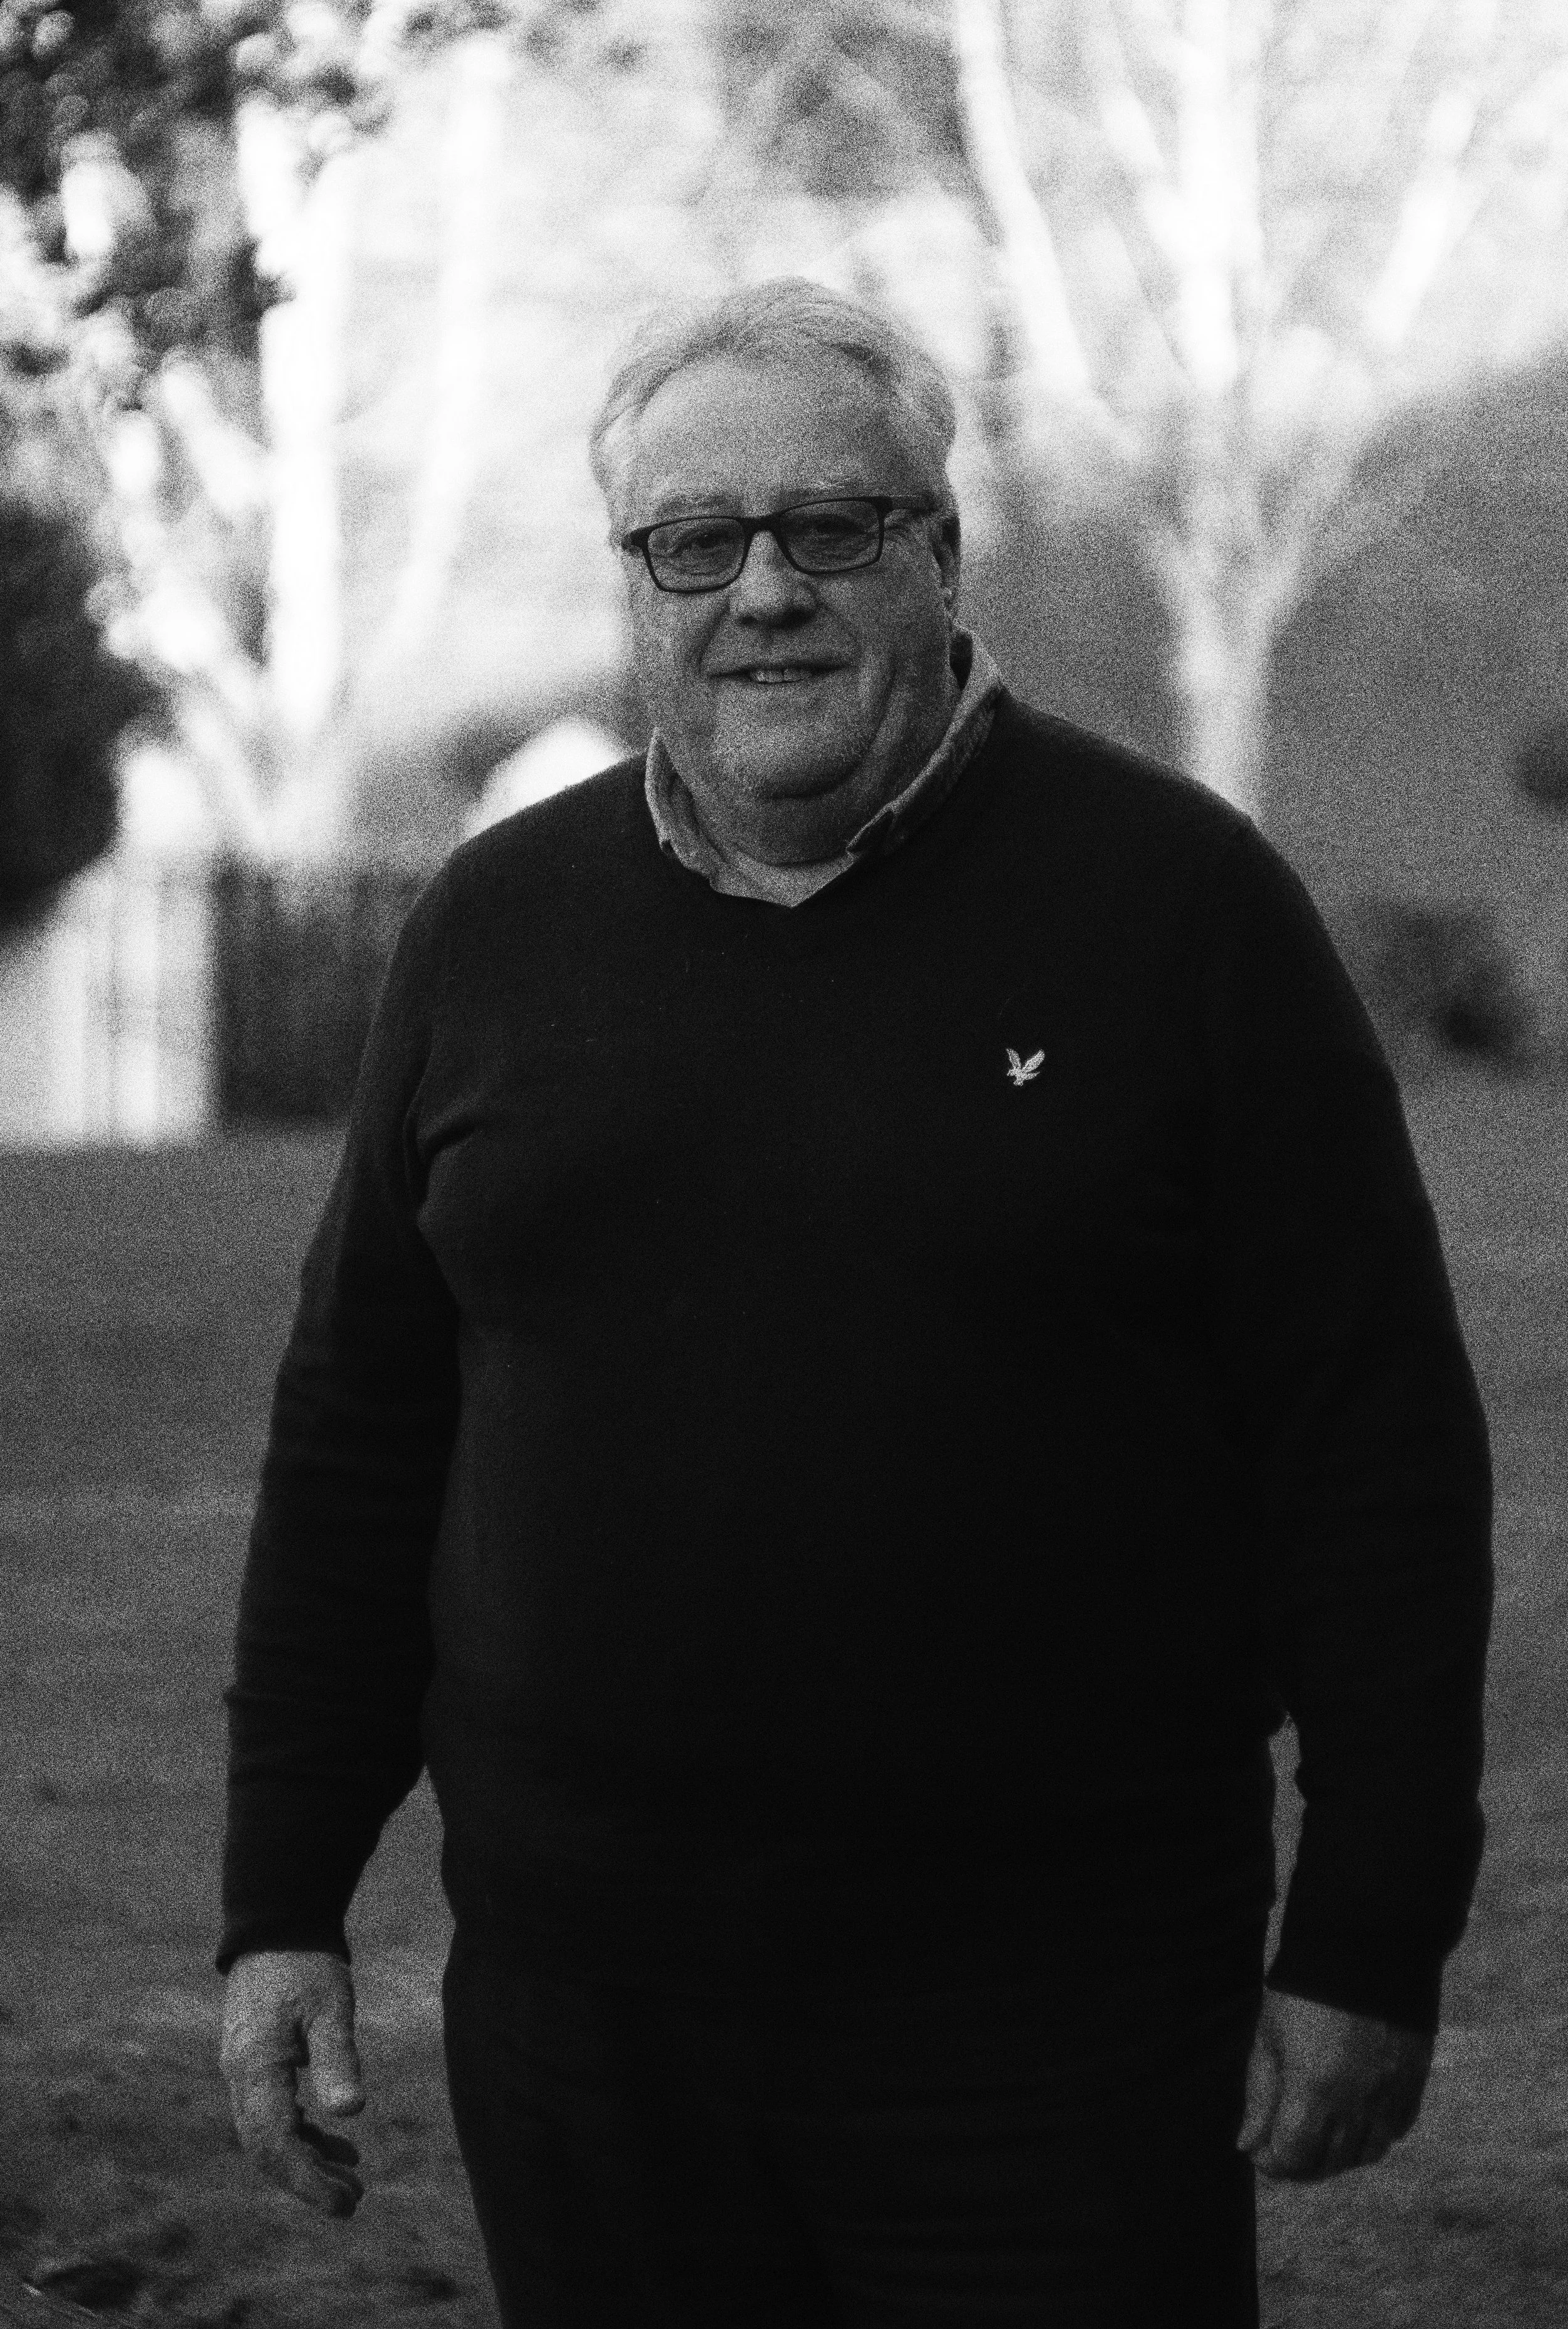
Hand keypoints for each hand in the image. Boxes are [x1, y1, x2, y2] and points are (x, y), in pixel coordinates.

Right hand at [221, 1949, 366, 2216]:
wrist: (277, 1927)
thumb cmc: (306, 1963)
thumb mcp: (330, 2006)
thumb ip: (337, 2057)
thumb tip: (351, 2112)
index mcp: (254, 2068)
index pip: (272, 2143)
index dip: (304, 2179)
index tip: (341, 2203)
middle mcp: (241, 2077)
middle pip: (266, 2149)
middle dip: (307, 2180)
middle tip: (353, 2202)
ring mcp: (245, 2072)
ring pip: (270, 2135)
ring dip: (308, 2161)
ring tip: (354, 2181)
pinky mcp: (257, 2064)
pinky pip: (274, 2115)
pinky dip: (304, 2135)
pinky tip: (337, 2143)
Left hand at [1238, 1988, 1432, 2181]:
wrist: (1366, 1948)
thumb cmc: (1304, 1988)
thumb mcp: (1270, 2035)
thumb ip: (1260, 2095)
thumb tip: (1248, 2145)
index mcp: (1313, 2091)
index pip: (1292, 2158)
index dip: (1271, 2161)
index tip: (1258, 2149)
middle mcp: (1356, 2105)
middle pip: (1328, 2163)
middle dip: (1300, 2162)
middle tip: (1283, 2145)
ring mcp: (1389, 2098)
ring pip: (1364, 2154)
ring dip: (1337, 2155)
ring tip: (1317, 2135)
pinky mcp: (1413, 2085)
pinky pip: (1393, 2131)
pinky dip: (1372, 2135)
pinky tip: (1354, 2118)